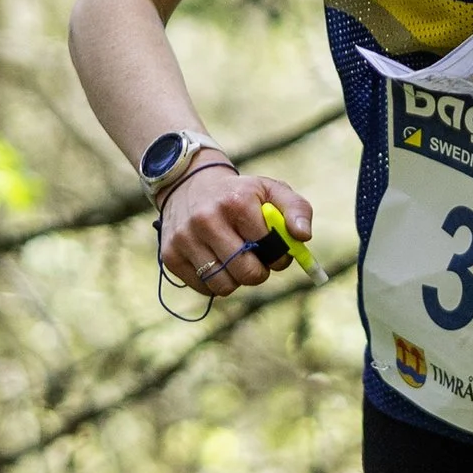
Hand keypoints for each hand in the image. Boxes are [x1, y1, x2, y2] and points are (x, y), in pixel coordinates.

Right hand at [157, 166, 312, 295]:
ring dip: (236, 280)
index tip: (276, 249)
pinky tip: (216, 261)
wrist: (188, 184)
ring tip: (235, 260)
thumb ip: (297, 210)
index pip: (270, 248)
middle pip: (247, 272)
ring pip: (224, 286)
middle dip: (259, 272)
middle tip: (257, 260)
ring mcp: (185, 239)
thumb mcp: (271, 190)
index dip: (280, 255)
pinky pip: (204, 288)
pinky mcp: (170, 255)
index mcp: (236, 202)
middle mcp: (206, 220)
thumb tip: (303, 237)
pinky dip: (216, 282)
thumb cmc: (238, 194)